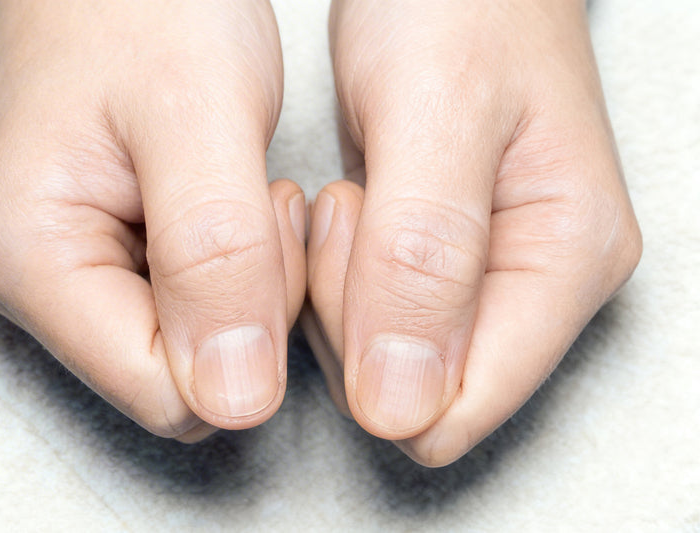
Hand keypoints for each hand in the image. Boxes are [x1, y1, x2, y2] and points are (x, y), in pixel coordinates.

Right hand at [0, 0, 304, 441]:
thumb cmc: (151, 8)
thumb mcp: (199, 113)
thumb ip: (216, 256)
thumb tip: (236, 399)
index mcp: (30, 258)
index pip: (164, 392)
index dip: (244, 332)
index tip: (264, 228)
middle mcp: (31, 285)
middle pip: (176, 383)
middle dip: (247, 308)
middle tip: (256, 204)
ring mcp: (63, 279)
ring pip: (190, 356)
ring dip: (245, 288)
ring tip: (240, 194)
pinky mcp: (102, 265)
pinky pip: (190, 319)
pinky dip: (233, 276)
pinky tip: (226, 208)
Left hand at [303, 0, 641, 464]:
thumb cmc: (455, 5)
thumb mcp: (437, 110)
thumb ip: (424, 258)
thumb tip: (403, 406)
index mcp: (565, 260)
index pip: (459, 409)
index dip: (376, 357)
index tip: (355, 250)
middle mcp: (540, 284)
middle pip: (418, 395)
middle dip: (353, 319)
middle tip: (352, 208)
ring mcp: (495, 278)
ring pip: (389, 365)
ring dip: (340, 295)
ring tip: (353, 198)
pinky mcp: (449, 266)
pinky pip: (373, 324)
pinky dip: (338, 281)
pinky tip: (349, 213)